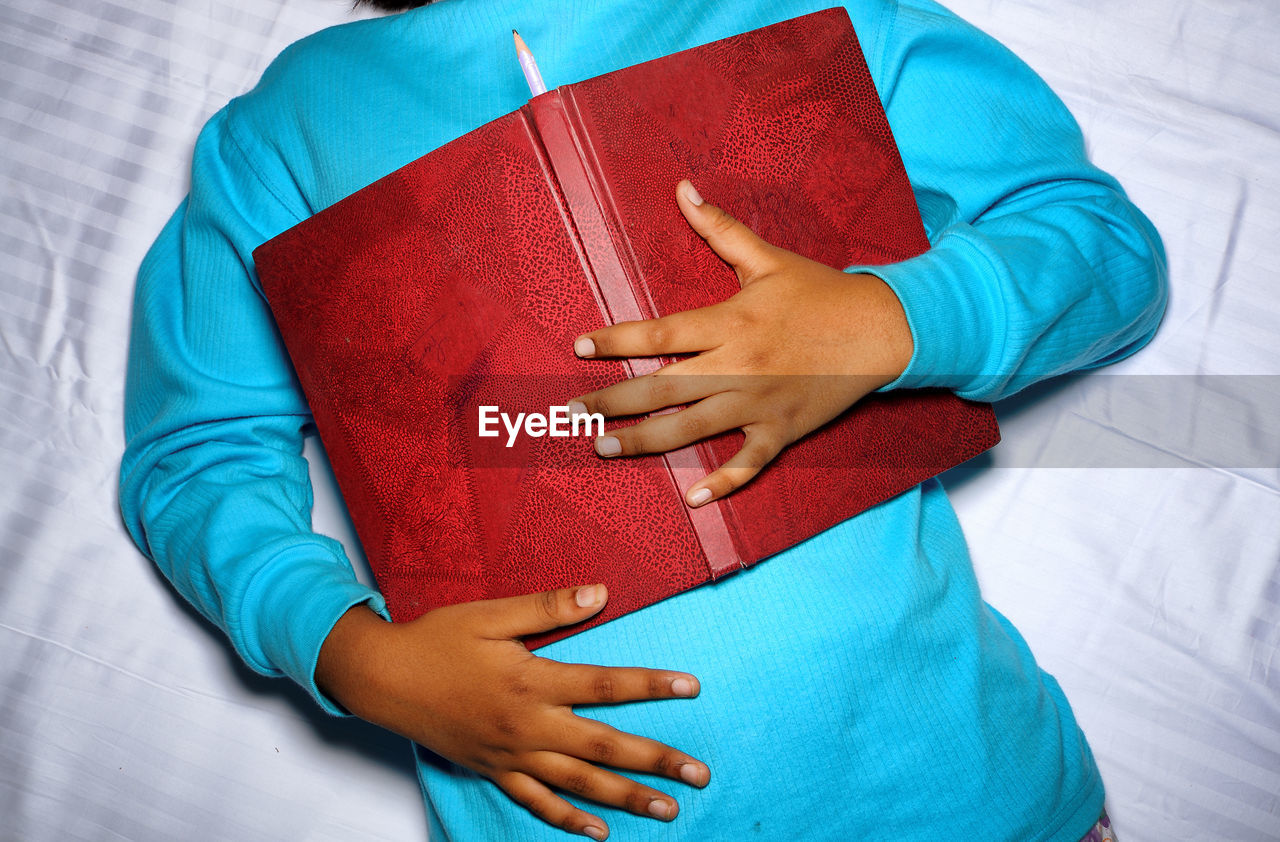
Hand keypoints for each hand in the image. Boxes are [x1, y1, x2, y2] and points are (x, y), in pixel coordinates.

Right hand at [316, 585, 707, 839]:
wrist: (383, 679)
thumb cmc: (437, 640)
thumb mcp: (491, 614)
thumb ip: (548, 607)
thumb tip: (601, 593)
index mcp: (532, 681)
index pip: (605, 685)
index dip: (651, 685)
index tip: (692, 687)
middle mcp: (528, 726)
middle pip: (604, 747)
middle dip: (656, 762)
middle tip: (698, 775)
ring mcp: (512, 755)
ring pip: (579, 784)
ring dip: (627, 799)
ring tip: (667, 810)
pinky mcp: (494, 771)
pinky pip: (537, 803)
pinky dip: (569, 821)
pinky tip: (599, 833)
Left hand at [570, 180, 913, 506]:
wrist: (883, 329)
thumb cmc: (821, 292)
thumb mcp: (768, 258)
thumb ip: (720, 229)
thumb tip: (682, 189)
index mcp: (731, 322)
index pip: (661, 334)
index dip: (616, 340)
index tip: (580, 348)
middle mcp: (739, 366)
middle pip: (663, 388)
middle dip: (613, 401)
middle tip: (572, 413)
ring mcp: (760, 403)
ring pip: (692, 428)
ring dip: (644, 442)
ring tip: (603, 448)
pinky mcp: (783, 430)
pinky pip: (748, 463)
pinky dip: (723, 483)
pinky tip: (692, 499)